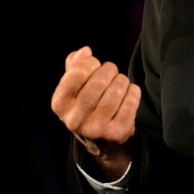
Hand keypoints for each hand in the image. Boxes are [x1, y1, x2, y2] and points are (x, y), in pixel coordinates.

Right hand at [51, 46, 139, 178]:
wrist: (102, 142)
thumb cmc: (87, 106)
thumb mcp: (73, 87)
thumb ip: (74, 65)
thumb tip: (85, 51)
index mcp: (59, 105)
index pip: (78, 71)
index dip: (91, 63)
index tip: (94, 67)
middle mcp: (74, 120)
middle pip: (101, 78)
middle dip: (110, 70)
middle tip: (110, 75)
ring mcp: (96, 128)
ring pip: (118, 87)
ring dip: (122, 81)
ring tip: (118, 86)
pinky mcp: (117, 133)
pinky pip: (132, 98)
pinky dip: (133, 92)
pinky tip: (128, 96)